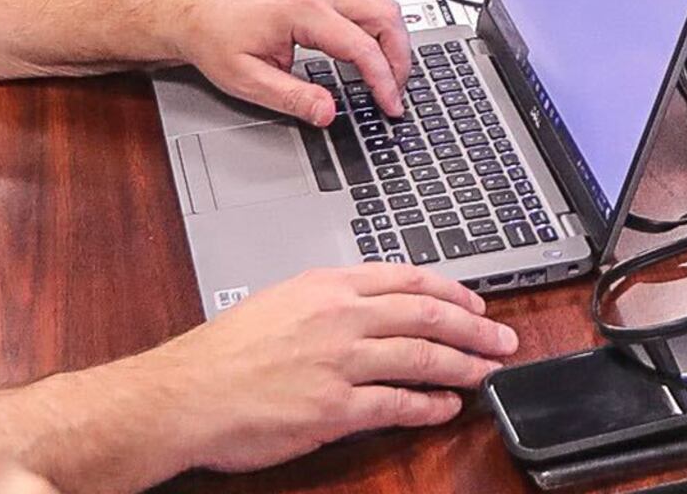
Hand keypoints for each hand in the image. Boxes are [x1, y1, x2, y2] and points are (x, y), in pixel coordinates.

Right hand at [126, 268, 518, 474]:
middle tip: (502, 338)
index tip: (476, 303)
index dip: (452, 291)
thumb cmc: (222, 353)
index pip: (408, 278)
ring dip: (464, 365)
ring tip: (487, 371)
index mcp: (327, 285)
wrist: (184, 395)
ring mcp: (341, 363)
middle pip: (428, 315)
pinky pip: (398, 404)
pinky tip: (447, 407)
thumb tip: (368, 305)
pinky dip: (431, 405)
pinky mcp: (336, 408)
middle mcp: (341, 317)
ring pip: (423, 357)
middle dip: (474, 328)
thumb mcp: (279, 301)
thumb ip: (328, 299)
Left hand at [177, 0, 410, 121]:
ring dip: (394, 44)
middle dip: (400, 58)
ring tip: (389, 80)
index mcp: (303, 11)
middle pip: (386, 16)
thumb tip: (328, 112)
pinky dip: (380, 34)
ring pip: (382, 7)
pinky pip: (367, 8)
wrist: (198, 12)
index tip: (390, 105)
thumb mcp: (247, 79)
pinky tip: (374, 59)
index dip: (383, 80)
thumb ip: (292, 97)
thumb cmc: (216, 37)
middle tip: (396, 94)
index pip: (362, 46)